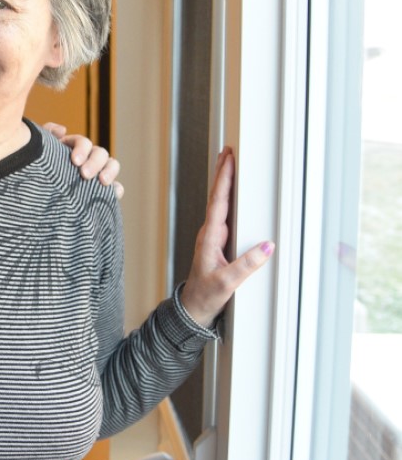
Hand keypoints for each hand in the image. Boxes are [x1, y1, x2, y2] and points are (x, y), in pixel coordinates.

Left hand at [44, 123, 123, 198]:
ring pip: (110, 165)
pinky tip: (115, 193)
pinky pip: (114, 187)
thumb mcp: (37, 149)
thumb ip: (46, 134)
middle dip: (94, 163)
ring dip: (110, 171)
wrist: (36, 190)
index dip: (82, 149)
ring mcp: (96, 172)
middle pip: (99, 153)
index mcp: (72, 147)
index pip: (83, 142)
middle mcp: (87, 157)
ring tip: (103, 182)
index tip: (75, 161)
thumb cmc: (36, 166)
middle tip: (84, 175)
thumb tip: (63, 130)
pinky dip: (117, 188)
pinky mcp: (99, 189)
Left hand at [180, 147, 273, 326]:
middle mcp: (210, 234)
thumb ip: (246, 265)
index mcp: (209, 238)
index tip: (228, 159)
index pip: (218, 202)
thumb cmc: (206, 295)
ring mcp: (214, 238)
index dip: (223, 180)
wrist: (193, 308)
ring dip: (226, 184)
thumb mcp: (227, 282)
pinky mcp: (219, 244)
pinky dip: (230, 200)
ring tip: (231, 165)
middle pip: (218, 197)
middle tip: (228, 151)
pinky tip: (235, 195)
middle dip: (223, 173)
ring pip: (221, 205)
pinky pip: (226, 217)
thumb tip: (266, 247)